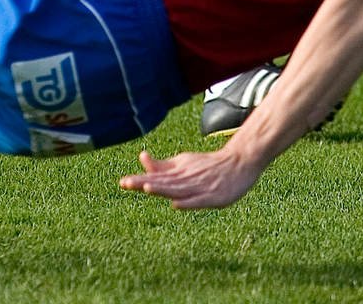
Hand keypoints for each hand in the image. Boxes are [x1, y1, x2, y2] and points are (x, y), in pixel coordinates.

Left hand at [118, 147, 263, 208]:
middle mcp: (188, 178)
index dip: (140, 179)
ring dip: (163, 189)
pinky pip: (199, 200)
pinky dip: (188, 202)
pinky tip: (176, 204)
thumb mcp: (184, 162)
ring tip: (147, 188)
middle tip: (126, 183)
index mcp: (179, 170)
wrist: (240, 161)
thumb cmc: (208, 165)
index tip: (123, 182)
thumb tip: (142, 157)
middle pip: (164, 181)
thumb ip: (163, 165)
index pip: (157, 176)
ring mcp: (201, 187)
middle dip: (145, 182)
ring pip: (179, 189)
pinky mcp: (215, 196)